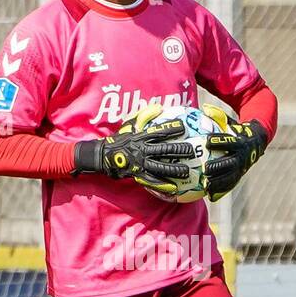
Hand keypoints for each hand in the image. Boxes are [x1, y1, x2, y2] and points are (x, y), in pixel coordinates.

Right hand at [74, 103, 193, 195]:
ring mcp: (141, 163)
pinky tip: (174, 189)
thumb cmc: (119, 139)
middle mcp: (142, 150)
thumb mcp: (129, 124)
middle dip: (177, 150)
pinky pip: (152, 181)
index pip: (158, 132)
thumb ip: (144, 115)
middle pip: (163, 150)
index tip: (183, 127)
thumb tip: (159, 107)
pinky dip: (162, 185)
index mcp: (140, 138)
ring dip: (174, 169)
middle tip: (191, 150)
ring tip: (186, 171)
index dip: (170, 129)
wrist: (104, 156)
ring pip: (160, 167)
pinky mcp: (138, 175)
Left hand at [203, 104, 267, 201]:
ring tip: (205, 184)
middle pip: (230, 162)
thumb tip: (205, 109)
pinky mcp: (240, 175)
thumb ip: (218, 116)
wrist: (258, 139)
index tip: (207, 142)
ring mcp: (242, 167)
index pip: (229, 141)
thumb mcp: (230, 121)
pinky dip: (221, 190)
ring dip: (218, 181)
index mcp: (241, 141)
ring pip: (231, 176)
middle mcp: (243, 155)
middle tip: (205, 168)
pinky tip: (210, 195)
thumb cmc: (237, 129)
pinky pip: (230, 184)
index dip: (219, 142)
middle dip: (218, 165)